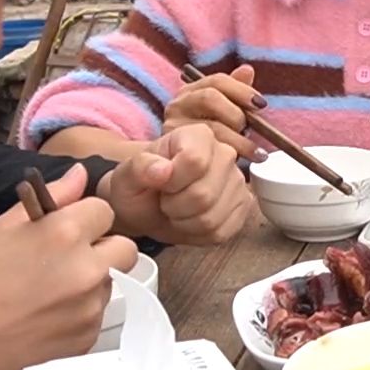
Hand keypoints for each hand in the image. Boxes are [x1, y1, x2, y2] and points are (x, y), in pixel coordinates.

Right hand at [0, 165, 136, 369]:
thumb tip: (80, 173)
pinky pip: (96, 319)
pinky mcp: (86, 343)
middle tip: (64, 261)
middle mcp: (87, 271)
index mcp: (65, 234)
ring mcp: (90, 310)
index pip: (104, 211)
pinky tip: (43, 322)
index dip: (84, 219)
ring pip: (110, 285)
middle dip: (101, 250)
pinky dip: (78, 317)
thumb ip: (49, 198)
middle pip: (124, 249)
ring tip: (44, 296)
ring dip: (89, 284)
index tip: (63, 231)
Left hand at [102, 122, 256, 245]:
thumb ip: (140, 167)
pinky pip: (221, 232)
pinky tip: (190, 221)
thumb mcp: (127, 175)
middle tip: (165, 201)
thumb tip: (163, 170)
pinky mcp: (243, 207)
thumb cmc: (139, 186)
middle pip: (204, 194)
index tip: (161, 183)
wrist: (147, 206)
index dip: (172, 182)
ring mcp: (237, 182)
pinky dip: (199, 234)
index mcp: (199, 135)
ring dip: (185, 222)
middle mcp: (225, 154)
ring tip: (176, 211)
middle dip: (176, 206)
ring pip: (212, 217)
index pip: (195, 161)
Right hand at [167, 62, 265, 161]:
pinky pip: (204, 151)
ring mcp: (173, 126)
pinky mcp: (173, 150)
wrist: (184, 166)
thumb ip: (236, 92)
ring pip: (209, 127)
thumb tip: (248, 70)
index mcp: (192, 90)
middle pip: (211, 99)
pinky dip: (225, 157)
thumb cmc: (212, 136)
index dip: (242, 90)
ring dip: (237, 140)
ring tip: (254, 152)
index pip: (218, 81)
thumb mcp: (226, 113)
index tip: (261, 105)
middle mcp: (178, 104)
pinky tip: (241, 164)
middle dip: (236, 115)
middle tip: (250, 131)